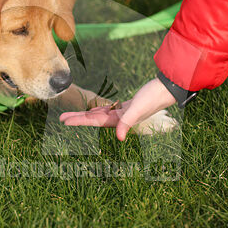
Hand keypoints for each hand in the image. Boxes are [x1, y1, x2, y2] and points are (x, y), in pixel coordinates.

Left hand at [59, 77, 176, 139]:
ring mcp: (122, 113)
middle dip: (77, 119)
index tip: (64, 121)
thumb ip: (128, 123)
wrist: (166, 89)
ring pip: (98, 115)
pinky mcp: (127, 107)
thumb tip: (119, 138)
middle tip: (60, 118)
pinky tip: (93, 111)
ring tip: (71, 115)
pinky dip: (98, 110)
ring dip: (85, 115)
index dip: (78, 121)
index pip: (93, 121)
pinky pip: (108, 110)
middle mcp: (119, 119)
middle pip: (92, 119)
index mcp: (119, 120)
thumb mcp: (138, 109)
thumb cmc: (152, 98)